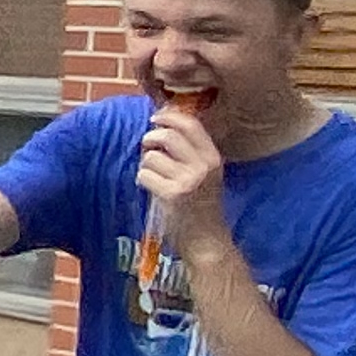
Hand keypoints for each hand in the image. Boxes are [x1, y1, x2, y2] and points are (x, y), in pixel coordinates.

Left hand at [137, 102, 229, 257]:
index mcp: (213, 157)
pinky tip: (150, 188)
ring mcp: (188, 180)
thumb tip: (163, 125)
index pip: (191, 125)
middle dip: (150, 138)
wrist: (207, 239)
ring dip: (145, 163)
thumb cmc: (200, 205)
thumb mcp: (204, 174)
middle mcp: (203, 166)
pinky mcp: (172, 194)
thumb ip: (189, 152)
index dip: (169, 116)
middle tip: (147, 146)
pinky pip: (144, 175)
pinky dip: (142, 179)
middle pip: (168, 136)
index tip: (155, 118)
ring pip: (151, 156)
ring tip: (152, 174)